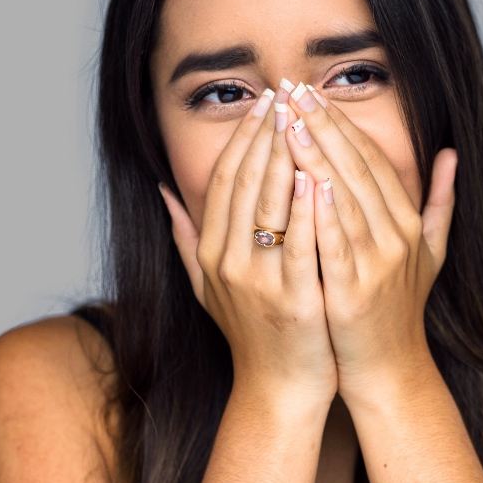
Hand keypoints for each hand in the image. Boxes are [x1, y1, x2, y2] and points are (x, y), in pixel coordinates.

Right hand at [158, 86, 337, 406]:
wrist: (279, 388)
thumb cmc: (249, 332)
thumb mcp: (206, 285)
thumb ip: (184, 236)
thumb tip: (162, 190)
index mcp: (210, 252)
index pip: (225, 180)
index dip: (242, 138)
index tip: (262, 105)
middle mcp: (227, 262)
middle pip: (246, 183)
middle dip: (266, 134)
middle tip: (285, 95)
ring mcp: (258, 282)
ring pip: (269, 206)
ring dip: (285, 157)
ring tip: (302, 117)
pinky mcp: (294, 301)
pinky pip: (301, 245)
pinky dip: (309, 209)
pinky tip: (320, 175)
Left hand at [284, 82, 457, 401]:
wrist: (388, 368)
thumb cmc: (399, 308)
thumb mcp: (430, 252)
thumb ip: (440, 202)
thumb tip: (452, 155)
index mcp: (408, 223)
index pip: (374, 160)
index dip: (344, 124)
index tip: (314, 94)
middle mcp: (398, 237)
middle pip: (357, 169)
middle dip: (324, 125)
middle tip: (293, 91)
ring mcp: (378, 264)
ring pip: (345, 196)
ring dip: (316, 154)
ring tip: (288, 120)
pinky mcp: (355, 292)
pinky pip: (335, 242)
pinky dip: (320, 209)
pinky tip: (300, 178)